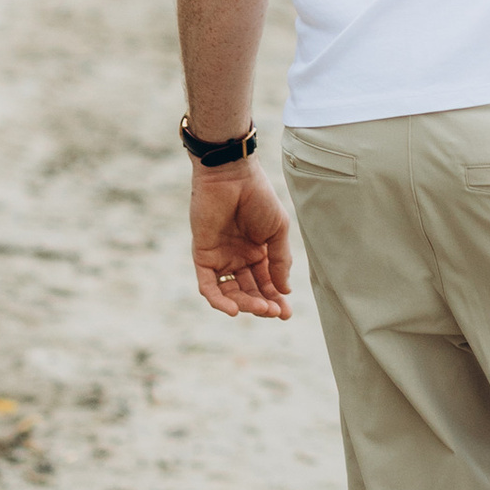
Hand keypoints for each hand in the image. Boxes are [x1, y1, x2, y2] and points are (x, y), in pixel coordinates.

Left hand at [189, 163, 294, 318]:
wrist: (231, 176)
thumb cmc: (258, 197)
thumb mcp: (278, 230)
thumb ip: (280, 261)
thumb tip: (285, 290)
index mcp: (258, 252)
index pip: (266, 283)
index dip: (276, 299)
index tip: (286, 313)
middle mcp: (238, 258)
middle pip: (249, 291)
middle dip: (262, 304)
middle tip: (274, 312)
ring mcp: (220, 257)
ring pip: (230, 292)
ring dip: (245, 304)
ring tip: (260, 308)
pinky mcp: (203, 256)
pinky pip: (208, 285)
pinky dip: (219, 300)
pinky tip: (234, 309)